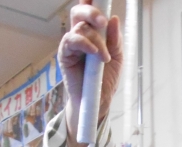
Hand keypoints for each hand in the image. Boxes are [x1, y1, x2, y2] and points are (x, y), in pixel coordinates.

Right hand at [59, 1, 122, 146]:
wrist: (97, 102)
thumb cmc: (105, 80)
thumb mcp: (116, 58)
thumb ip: (115, 40)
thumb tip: (113, 19)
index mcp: (92, 34)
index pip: (89, 12)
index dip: (91, 3)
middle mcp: (80, 36)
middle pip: (79, 12)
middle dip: (92, 12)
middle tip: (103, 22)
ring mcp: (71, 45)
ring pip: (80, 28)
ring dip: (96, 41)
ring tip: (104, 58)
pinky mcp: (65, 55)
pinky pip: (71, 41)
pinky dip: (85, 44)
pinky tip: (95, 53)